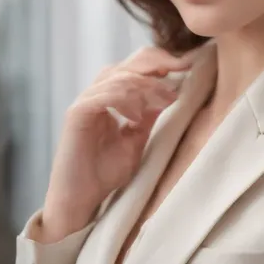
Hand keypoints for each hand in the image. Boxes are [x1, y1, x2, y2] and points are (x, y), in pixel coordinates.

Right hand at [38, 46, 196, 242]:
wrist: (79, 201)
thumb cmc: (104, 174)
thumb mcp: (136, 140)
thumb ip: (149, 116)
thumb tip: (170, 92)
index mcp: (110, 96)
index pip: (135, 67)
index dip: (160, 61)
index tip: (186, 65)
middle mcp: (97, 93)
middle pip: (128, 64)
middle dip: (157, 64)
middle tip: (181, 69)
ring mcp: (85, 101)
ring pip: (119, 76)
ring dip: (147, 86)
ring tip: (167, 98)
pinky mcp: (77, 113)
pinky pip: (105, 95)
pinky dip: (125, 100)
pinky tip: (138, 115)